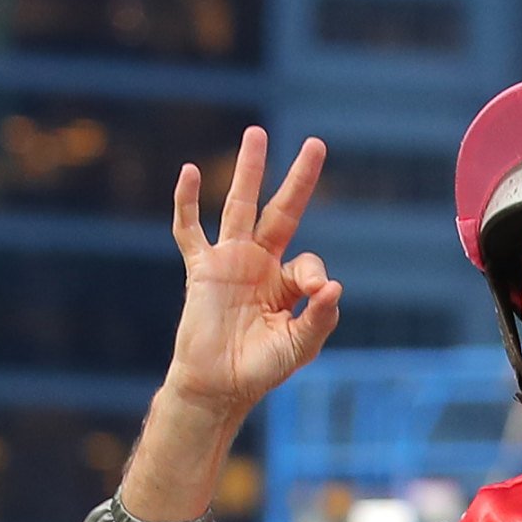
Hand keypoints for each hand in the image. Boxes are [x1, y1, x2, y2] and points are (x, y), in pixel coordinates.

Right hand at [118, 128, 343, 521]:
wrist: (216, 387)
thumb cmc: (259, 370)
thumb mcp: (298, 347)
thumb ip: (318, 318)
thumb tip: (334, 286)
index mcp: (287, 283)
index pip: (308, 261)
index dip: (313, 273)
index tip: (315, 291)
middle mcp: (260, 265)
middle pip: (281, 211)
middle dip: (298, 179)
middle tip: (317, 144)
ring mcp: (228, 262)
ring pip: (239, 206)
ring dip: (249, 171)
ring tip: (257, 134)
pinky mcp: (200, 269)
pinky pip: (190, 230)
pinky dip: (187, 202)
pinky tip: (191, 172)